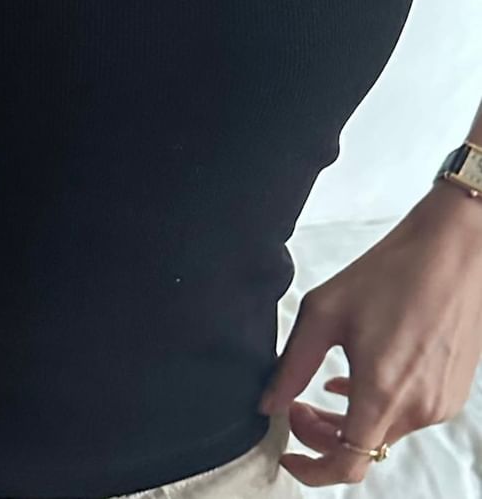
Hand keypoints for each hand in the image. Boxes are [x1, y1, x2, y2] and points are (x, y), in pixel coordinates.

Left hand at [257, 181, 481, 487]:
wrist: (451, 251)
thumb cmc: (388, 273)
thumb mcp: (323, 313)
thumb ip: (292, 366)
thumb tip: (268, 404)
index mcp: (383, 393)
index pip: (346, 466)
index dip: (311, 469)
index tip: (287, 453)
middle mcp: (418, 409)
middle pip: (362, 451)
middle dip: (322, 436)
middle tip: (296, 405)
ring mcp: (441, 403)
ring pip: (384, 432)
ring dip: (349, 420)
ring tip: (322, 385)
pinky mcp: (452, 391)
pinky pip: (407, 414)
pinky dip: (376, 405)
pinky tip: (356, 375)